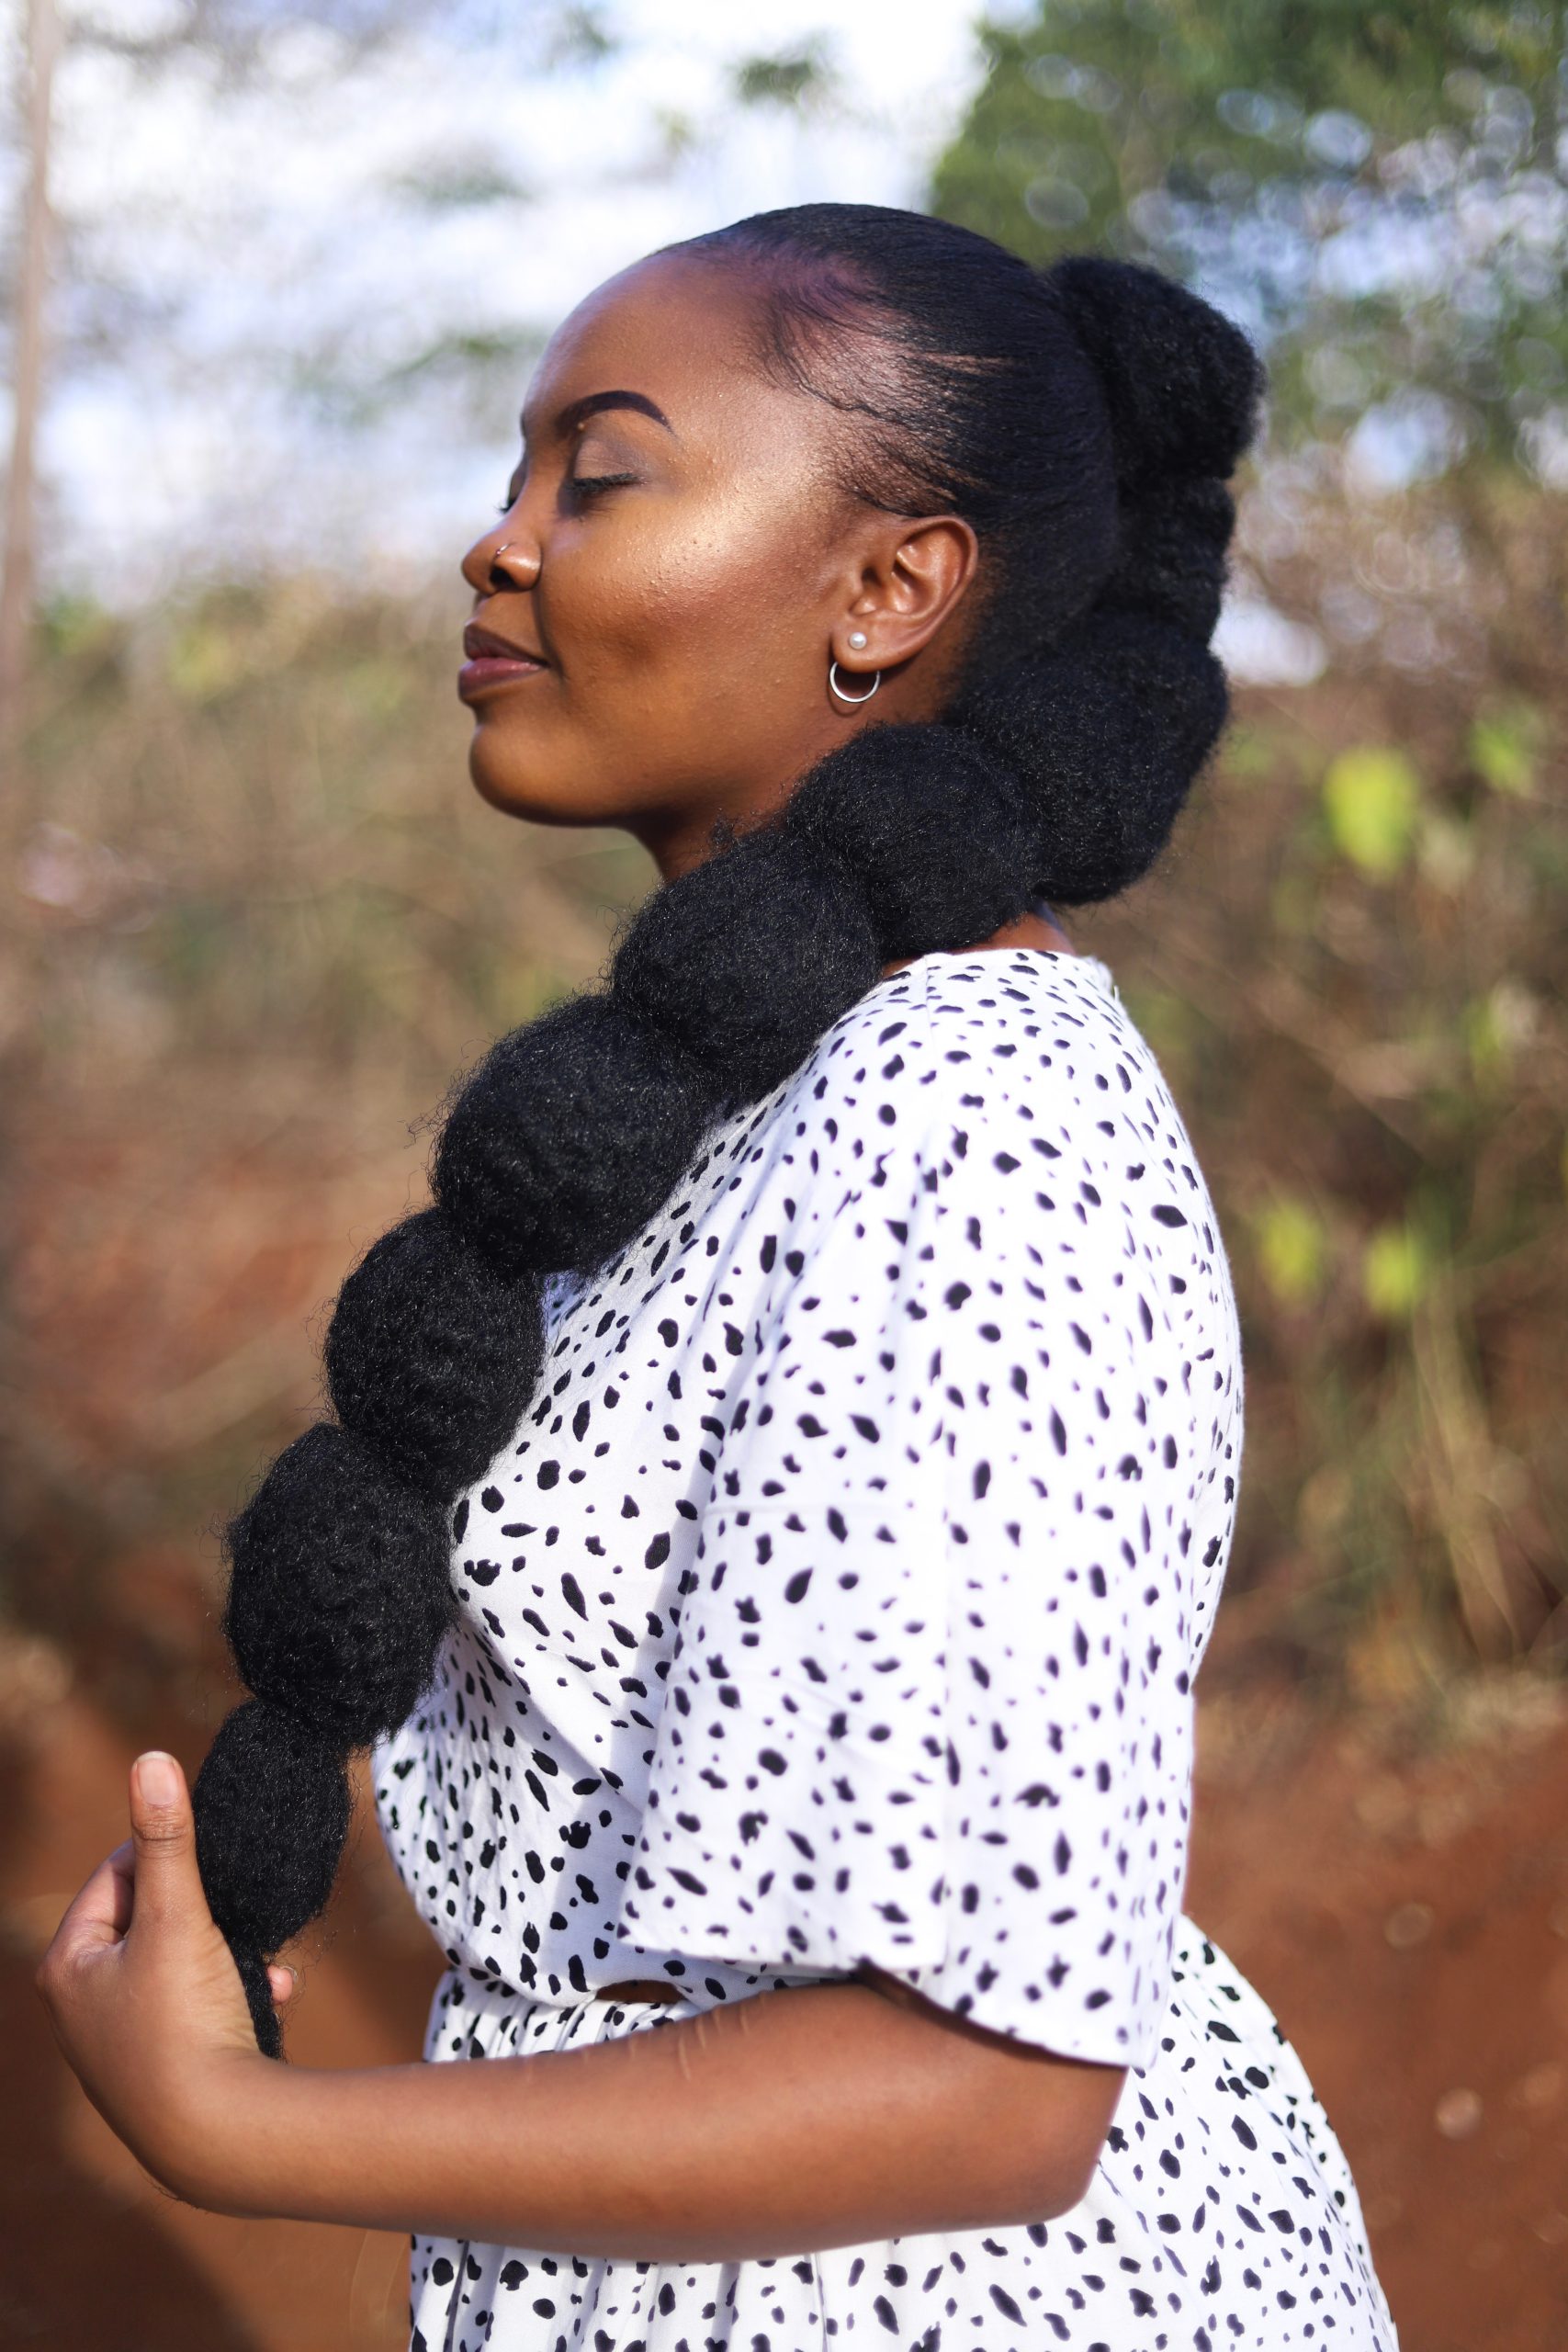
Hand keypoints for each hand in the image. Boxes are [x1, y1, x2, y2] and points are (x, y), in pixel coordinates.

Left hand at [34, 1750, 290, 2205]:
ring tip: (260, 1956)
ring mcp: (122, 2048)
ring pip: (181, 1966)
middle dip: (204, 1911)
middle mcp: (83, 2012)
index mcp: (68, 1969)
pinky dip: (235, 1994)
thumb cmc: (184, 2022)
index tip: (207, 1854)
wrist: (216, 2138)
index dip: (162, 1855)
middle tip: (235, 1908)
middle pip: (150, 1922)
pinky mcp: (163, 2075)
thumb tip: (150, 1757)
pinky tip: (274, 1994)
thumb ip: (167, 1837)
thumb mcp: (179, 1916)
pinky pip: (200, 2011)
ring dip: (226, 1951)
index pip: (111, 1877)